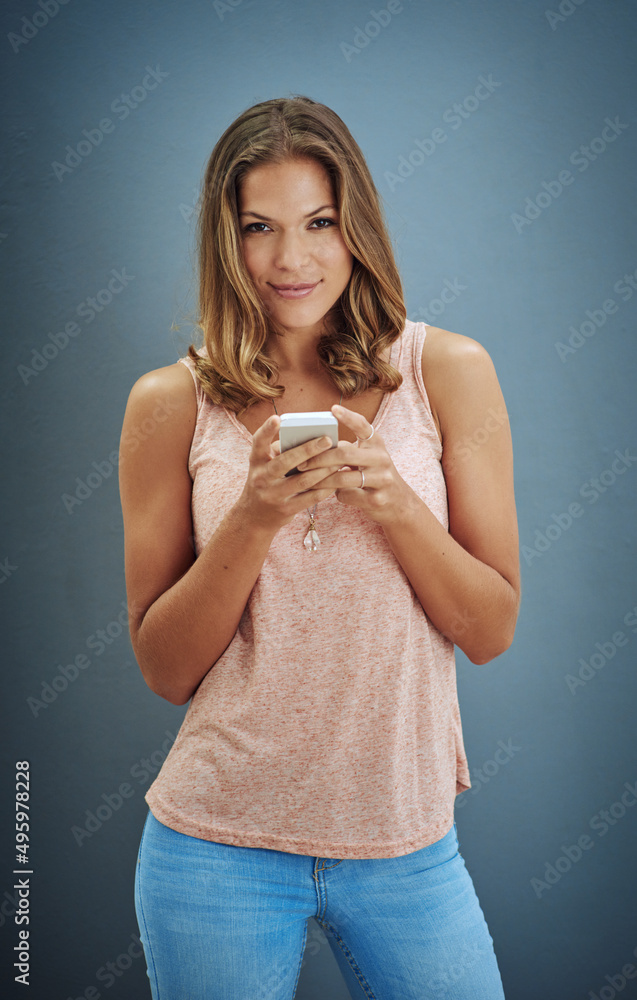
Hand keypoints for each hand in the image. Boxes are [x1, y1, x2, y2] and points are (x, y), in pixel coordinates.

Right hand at [235, 414, 342, 531]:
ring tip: (339, 460)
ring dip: (324, 470)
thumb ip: (280, 452)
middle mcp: (262, 477)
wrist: (254, 517)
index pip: (258, 442)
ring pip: (303, 480)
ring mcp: (273, 495)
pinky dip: (325, 488)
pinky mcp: (286, 509)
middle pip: (286, 461)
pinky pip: (310, 498)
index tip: (277, 418)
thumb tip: (309, 438)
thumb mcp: (265, 466)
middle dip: (308, 450)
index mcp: (256, 461)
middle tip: (327, 439)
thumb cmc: (266, 482)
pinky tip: (336, 480)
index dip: (267, 429)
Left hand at [296, 404, 413, 523]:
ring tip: (309, 481)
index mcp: (376, 443)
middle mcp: (381, 458)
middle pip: (344, 454)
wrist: (399, 502)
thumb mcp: (367, 458)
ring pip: (342, 478)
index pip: (363, 426)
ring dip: (322, 481)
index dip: (348, 417)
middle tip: (302, 464)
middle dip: (319, 459)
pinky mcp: (377, 499)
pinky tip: (337, 493)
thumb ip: (348, 450)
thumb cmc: (374, 475)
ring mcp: (381, 479)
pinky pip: (347, 495)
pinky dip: (338, 494)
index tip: (333, 409)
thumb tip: (317, 445)